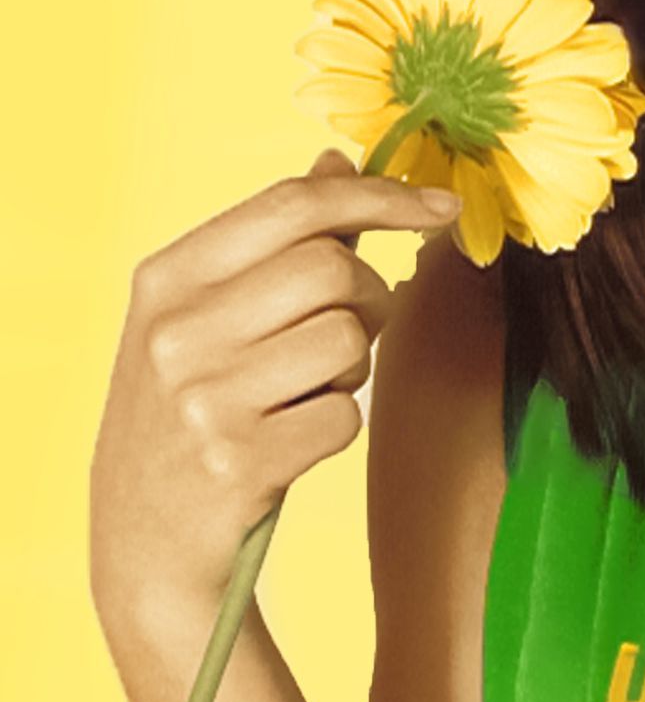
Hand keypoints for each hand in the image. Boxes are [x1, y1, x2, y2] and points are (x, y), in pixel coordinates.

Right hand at [90, 146, 459, 641]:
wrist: (146, 543)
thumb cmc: (193, 414)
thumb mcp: (204, 319)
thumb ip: (272, 242)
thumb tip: (338, 158)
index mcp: (166, 278)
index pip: (291, 206)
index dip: (379, 196)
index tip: (441, 205)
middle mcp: (176, 331)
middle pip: (330, 268)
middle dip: (367, 297)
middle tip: (351, 333)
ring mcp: (203, 398)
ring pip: (347, 340)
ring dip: (352, 368)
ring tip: (305, 391)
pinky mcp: (240, 462)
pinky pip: (345, 415)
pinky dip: (337, 424)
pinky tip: (294, 441)